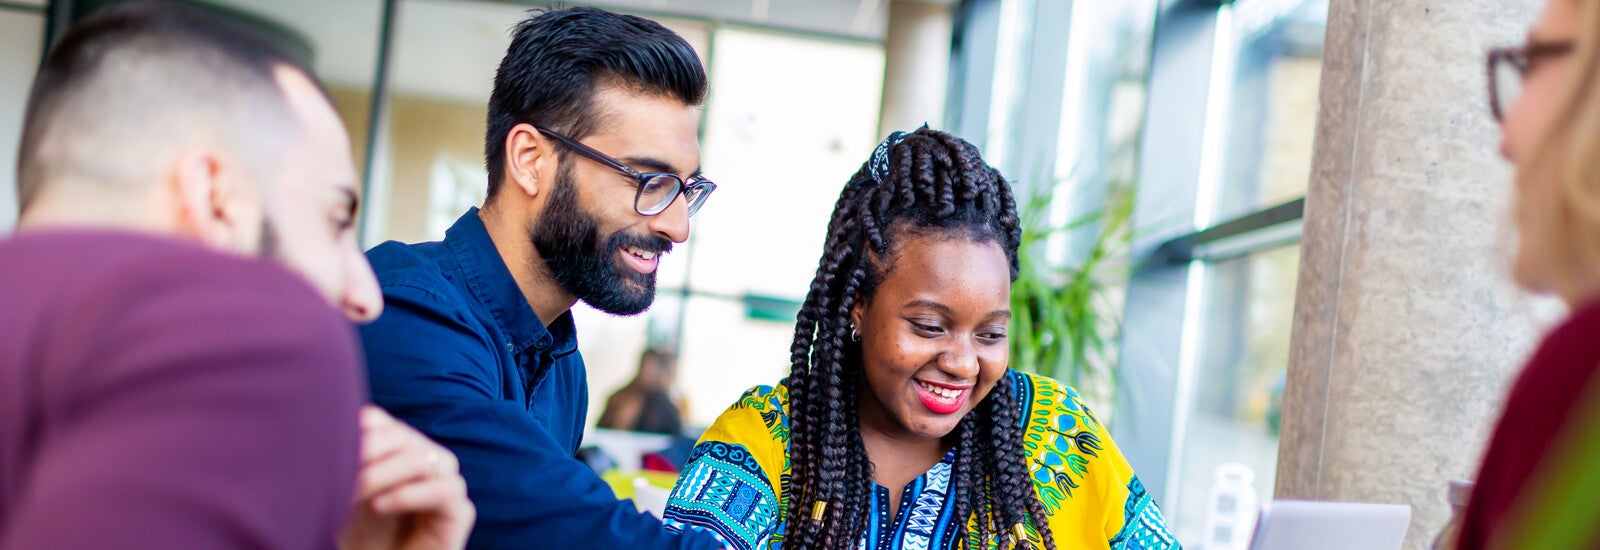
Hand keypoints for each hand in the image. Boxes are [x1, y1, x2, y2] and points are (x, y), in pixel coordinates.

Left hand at [339, 406, 474, 549]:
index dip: (363, 427)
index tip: (335, 441)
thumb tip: (353, 419)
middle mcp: (427, 464)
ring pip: (425, 458)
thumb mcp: (348, 496)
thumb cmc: (362, 539)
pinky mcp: (459, 512)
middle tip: (342, 467)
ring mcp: (446, 485)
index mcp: (400, 455)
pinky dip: (408, 494)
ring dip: (385, 471)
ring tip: (357, 488)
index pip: (386, 423)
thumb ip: (354, 460)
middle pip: (403, 435)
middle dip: (370, 449)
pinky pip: (445, 490)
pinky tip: (379, 506)